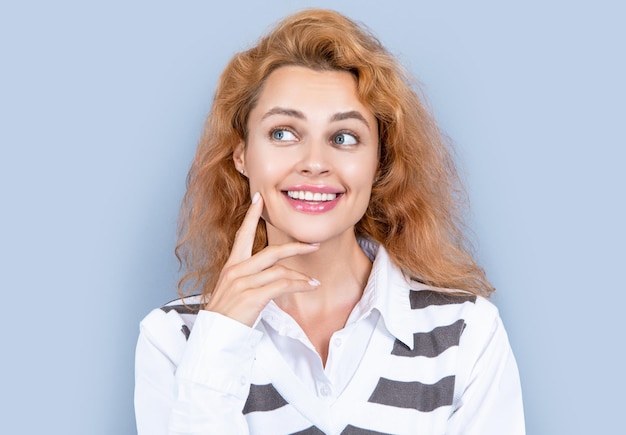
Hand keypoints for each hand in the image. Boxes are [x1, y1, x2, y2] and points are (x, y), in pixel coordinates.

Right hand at [204, 192, 320, 325]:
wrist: (214, 337)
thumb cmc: (225, 317)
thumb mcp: (232, 292)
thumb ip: (247, 279)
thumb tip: (268, 276)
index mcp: (231, 266)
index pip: (242, 234)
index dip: (251, 215)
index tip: (259, 198)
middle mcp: (235, 270)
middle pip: (270, 251)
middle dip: (294, 246)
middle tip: (312, 244)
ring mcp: (242, 283)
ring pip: (279, 270)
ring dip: (300, 276)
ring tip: (314, 282)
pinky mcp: (251, 296)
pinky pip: (282, 285)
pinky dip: (299, 285)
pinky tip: (309, 287)